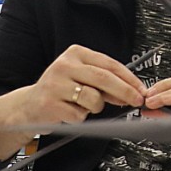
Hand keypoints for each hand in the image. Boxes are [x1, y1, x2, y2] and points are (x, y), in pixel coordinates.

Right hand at [11, 45, 145, 127]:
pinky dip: (80, 117)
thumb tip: (133, 92)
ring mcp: (55, 84)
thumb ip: (107, 83)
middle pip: (104, 79)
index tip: (141, 89)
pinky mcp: (49, 104)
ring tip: (83, 105)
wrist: (28, 106)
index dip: (130, 79)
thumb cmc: (61, 91)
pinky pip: (79, 114)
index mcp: (76, 54)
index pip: (110, 64)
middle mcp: (64, 65)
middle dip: (125, 92)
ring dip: (96, 107)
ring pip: (93, 98)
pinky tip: (69, 112)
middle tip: (136, 101)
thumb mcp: (83, 79)